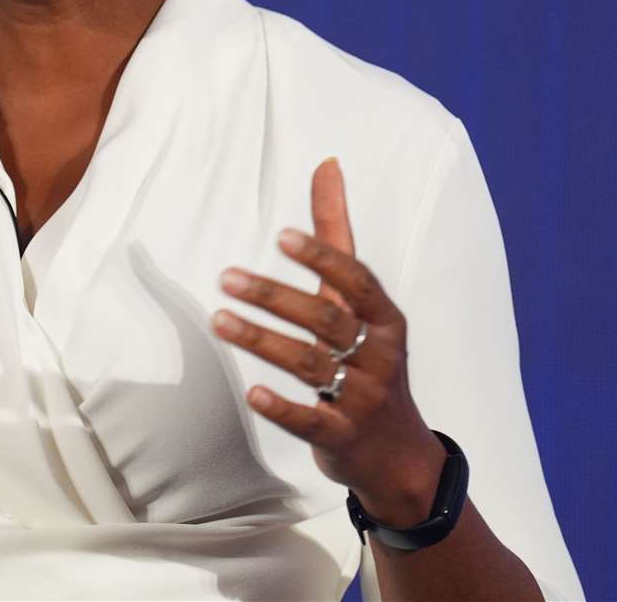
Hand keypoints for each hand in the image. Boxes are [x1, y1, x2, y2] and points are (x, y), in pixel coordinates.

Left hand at [210, 158, 445, 524]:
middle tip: (225, 277)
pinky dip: (282, 407)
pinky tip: (251, 391)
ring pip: (311, 365)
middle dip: (274, 297)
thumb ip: (337, 238)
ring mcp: (362, 399)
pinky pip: (311, 420)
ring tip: (219, 319)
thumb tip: (327, 164)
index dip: (323, 259)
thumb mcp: (361, 303)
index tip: (281, 236)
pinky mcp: (341, 437)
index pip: (357, 282)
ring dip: (262, 341)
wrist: (397, 453)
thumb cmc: (370, 359)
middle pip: (325, 320)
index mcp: (385, 319)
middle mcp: (379, 355)